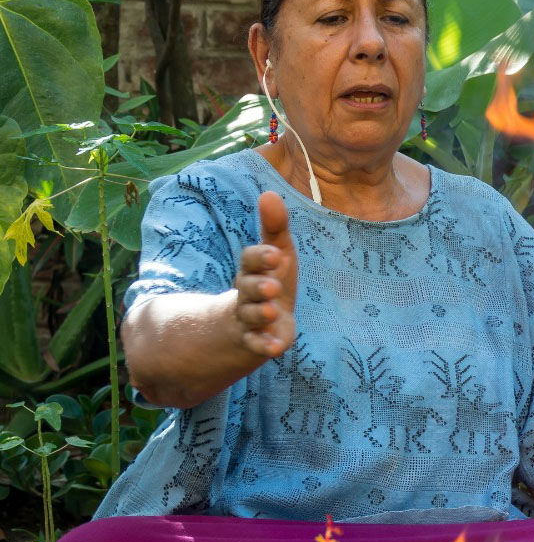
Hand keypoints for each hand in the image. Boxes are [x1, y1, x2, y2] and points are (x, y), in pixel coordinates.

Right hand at [234, 191, 297, 356]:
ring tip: (273, 310)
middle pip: (248, 289)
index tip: (275, 254)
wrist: (256, 319)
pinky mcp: (258, 340)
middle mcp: (247, 294)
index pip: (251, 261)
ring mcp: (251, 318)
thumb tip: (270, 193)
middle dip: (259, 287)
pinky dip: (264, 346)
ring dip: (261, 313)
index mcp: (252, 270)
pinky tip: (275, 348)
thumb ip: (275, 227)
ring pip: (252, 316)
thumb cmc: (270, 277)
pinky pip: (257, 344)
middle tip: (273, 287)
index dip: (261, 258)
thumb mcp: (276, 252)